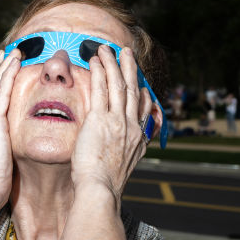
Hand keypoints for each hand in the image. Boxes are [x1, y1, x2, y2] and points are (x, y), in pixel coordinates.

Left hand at [70, 45, 151, 199]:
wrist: (100, 190)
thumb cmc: (104, 187)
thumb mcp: (121, 171)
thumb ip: (122, 158)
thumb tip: (118, 157)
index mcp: (138, 140)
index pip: (142, 111)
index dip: (141, 95)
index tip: (139, 86)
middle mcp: (131, 127)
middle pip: (132, 91)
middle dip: (129, 70)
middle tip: (126, 53)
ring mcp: (117, 121)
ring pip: (117, 85)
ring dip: (113, 64)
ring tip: (108, 49)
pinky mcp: (100, 119)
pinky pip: (101, 89)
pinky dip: (100, 73)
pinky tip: (96, 61)